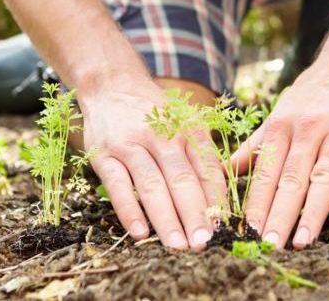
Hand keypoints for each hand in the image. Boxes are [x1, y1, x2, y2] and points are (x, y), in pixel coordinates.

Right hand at [79, 76, 225, 250]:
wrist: (111, 84)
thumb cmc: (155, 113)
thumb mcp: (184, 123)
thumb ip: (200, 156)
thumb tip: (220, 200)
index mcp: (187, 129)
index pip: (206, 168)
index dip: (216, 199)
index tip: (224, 227)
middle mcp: (162, 135)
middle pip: (182, 179)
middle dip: (195, 214)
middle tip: (204, 242)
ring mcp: (131, 145)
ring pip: (152, 185)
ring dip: (166, 218)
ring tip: (178, 245)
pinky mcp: (104, 154)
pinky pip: (117, 185)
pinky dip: (129, 210)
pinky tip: (140, 232)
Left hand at [232, 51, 328, 248]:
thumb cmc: (315, 89)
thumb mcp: (281, 110)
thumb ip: (257, 144)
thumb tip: (224, 170)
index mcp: (282, 125)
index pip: (266, 171)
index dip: (257, 204)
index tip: (247, 233)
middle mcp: (308, 128)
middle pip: (291, 178)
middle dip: (279, 215)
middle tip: (269, 246)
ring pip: (323, 176)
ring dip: (312, 212)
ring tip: (301, 241)